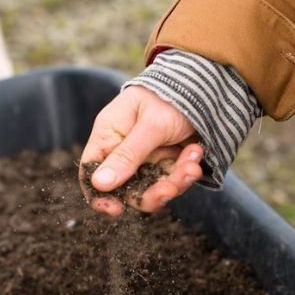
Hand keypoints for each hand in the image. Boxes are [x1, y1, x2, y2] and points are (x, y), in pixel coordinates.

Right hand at [79, 86, 203, 215]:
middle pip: (127, 187)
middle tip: (170, 189)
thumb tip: (99, 184)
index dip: (99, 195)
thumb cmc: (169, 96)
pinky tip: (196, 152)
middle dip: (151, 192)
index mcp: (109, 134)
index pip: (92, 171)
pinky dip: (187, 169)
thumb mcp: (150, 125)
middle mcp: (124, 149)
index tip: (116, 210)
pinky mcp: (167, 160)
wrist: (202, 85)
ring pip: (154, 186)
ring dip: (175, 181)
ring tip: (192, 166)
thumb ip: (128, 155)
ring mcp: (147, 157)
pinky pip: (173, 178)